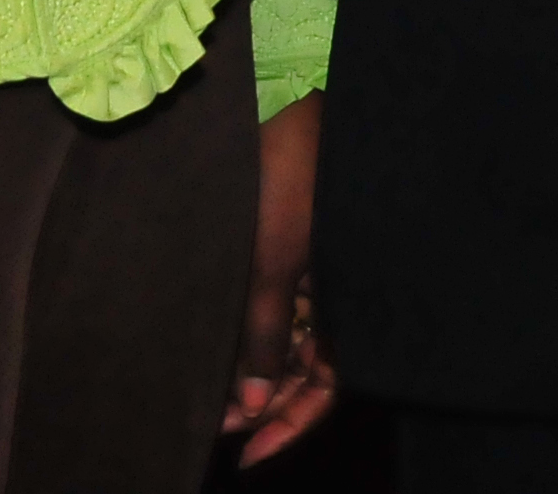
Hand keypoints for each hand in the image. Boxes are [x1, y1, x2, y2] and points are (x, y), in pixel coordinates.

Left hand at [222, 92, 336, 464]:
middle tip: (212, 426)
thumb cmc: (287, 181)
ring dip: (252, 371)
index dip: (291, 423)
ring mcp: (316, 270)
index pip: (330, 383)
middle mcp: (338, 291)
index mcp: (350, 297)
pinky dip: (250, 334)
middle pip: (310, 368)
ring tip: (206, 395)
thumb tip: (255, 408)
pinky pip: (277, 309)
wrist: (290, 103)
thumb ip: (265, 338)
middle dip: (265, 404)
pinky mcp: (292, 248)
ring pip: (290, 340)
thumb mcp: (270, 265)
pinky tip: (216, 349)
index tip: (246, 454)